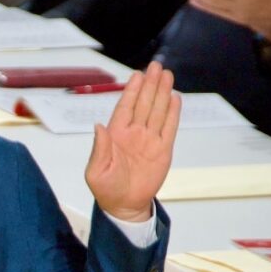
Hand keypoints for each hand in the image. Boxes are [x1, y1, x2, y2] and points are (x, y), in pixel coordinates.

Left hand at [85, 62, 180, 221]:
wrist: (124, 205)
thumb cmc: (106, 189)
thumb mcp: (96, 171)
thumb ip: (98, 148)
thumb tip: (98, 125)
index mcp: (115, 136)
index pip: (125, 108)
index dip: (131, 91)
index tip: (137, 75)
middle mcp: (133, 134)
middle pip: (143, 104)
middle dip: (150, 85)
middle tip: (156, 66)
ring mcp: (149, 141)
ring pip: (157, 112)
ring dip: (162, 93)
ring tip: (167, 75)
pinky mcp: (162, 150)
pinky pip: (169, 128)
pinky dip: (172, 114)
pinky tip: (175, 98)